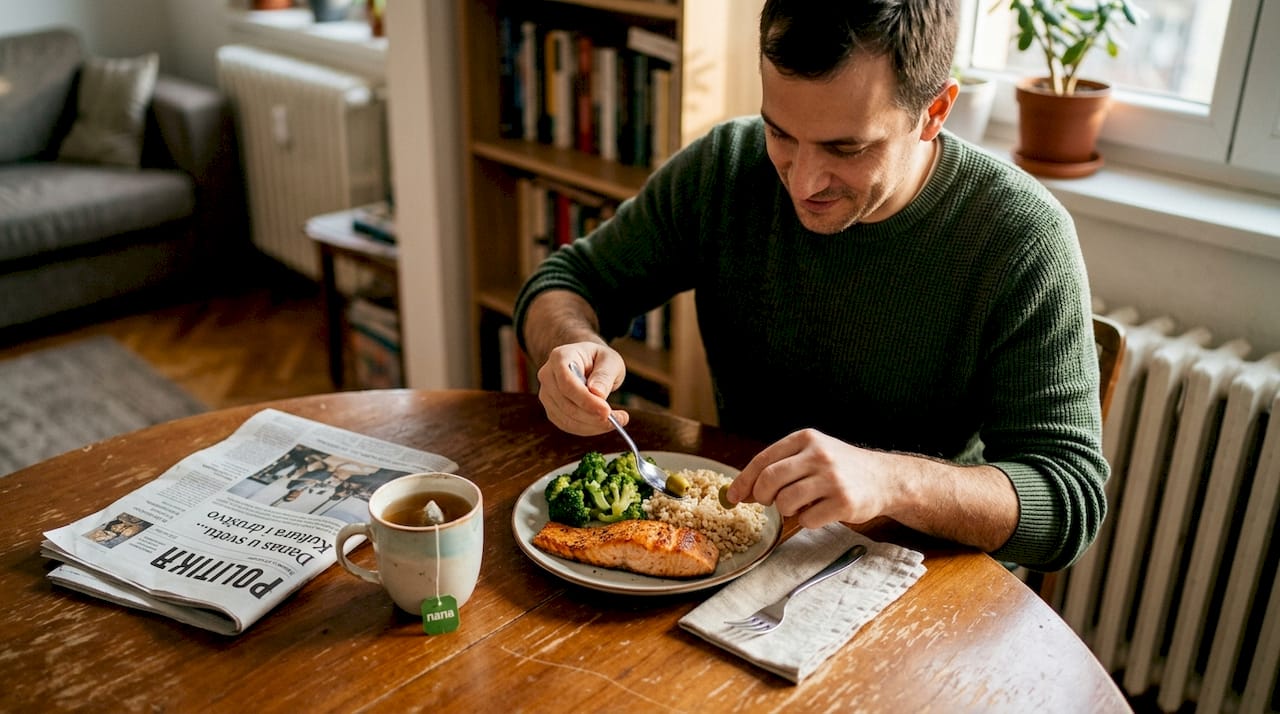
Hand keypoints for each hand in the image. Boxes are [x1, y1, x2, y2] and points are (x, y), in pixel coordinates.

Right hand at [536, 342, 629, 435]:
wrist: (586, 362)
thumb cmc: (598, 358)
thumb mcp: (609, 360)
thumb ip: (604, 374)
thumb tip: (598, 394)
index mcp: (560, 357)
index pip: (567, 383)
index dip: (586, 400)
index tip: (606, 411)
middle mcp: (547, 376)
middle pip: (566, 404)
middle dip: (593, 416)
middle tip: (620, 419)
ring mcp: (546, 394)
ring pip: (566, 418)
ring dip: (593, 425)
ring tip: (617, 421)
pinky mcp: (551, 409)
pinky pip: (567, 425)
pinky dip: (588, 429)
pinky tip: (603, 424)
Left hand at [726, 428, 894, 528]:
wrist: (884, 478)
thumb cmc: (840, 468)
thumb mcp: (812, 454)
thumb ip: (780, 467)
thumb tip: (742, 491)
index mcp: (806, 439)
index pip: (764, 459)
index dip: (744, 480)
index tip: (733, 496)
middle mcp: (819, 455)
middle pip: (770, 479)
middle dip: (761, 496)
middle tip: (767, 502)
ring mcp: (833, 479)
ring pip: (786, 502)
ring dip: (785, 510)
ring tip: (799, 505)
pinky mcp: (844, 503)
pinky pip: (807, 519)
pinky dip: (806, 521)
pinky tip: (819, 511)